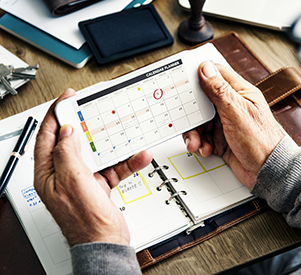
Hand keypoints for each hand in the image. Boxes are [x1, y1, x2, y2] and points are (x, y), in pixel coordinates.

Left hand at [34, 89, 152, 246]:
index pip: (48, 136)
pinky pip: (114, 167)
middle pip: (74, 141)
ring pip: (97, 153)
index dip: (56, 114)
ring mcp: (83, 180)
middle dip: (87, 126)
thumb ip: (68, 153)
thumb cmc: (85, 222)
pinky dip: (127, 161)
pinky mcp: (100, 185)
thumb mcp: (73, 181)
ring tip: (126, 135)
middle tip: (96, 111)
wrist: (106, 242)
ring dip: (114, 145)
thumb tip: (67, 131)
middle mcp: (64, 174)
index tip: (67, 99)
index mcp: (49, 173)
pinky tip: (139, 157)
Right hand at [183, 62, 283, 188]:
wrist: (268, 172)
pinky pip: (202, 137)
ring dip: (194, 132)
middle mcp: (232, 106)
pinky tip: (205, 149)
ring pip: (200, 121)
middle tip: (189, 121)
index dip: (198, 76)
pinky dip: (200, 143)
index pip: (215, 75)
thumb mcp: (237, 112)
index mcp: (240, 93)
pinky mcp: (221, 139)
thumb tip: (205, 69)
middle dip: (192, 113)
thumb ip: (220, 91)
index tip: (184, 84)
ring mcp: (226, 123)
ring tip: (196, 142)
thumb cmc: (262, 142)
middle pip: (202, 100)